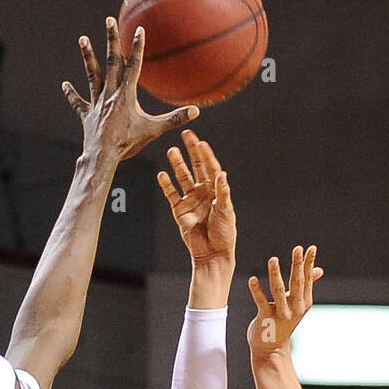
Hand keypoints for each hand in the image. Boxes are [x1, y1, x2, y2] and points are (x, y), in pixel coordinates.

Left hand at [62, 18, 198, 164]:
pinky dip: (71, 94)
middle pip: (111, 62)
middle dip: (111, 40)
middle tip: (109, 20)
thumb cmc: (128, 144)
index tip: (138, 30)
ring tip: (82, 39)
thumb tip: (196, 111)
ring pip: (92, 76)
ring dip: (88, 57)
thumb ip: (174, 119)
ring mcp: (96, 104)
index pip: (133, 66)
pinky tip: (64, 85)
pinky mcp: (87, 115)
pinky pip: (78, 103)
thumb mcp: (154, 130)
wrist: (103, 156)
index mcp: (126, 95)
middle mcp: (109, 94)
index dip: (136, 48)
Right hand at [158, 130, 236, 278]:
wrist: (212, 253)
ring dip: (178, 165)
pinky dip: (166, 185)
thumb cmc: (224, 234)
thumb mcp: (226, 211)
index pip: (211, 167)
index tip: (200, 142)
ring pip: (183, 177)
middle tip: (186, 135)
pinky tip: (162, 174)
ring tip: (172, 151)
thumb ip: (222, 193)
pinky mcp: (180, 210)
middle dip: (192, 151)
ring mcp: (191, 200)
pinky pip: (172, 194)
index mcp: (217, 190)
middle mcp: (204, 192)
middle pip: (197, 167)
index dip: (206, 155)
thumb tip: (222, 174)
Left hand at [247, 245, 322, 368]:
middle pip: (297, 283)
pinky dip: (256, 290)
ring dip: (275, 274)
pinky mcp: (266, 318)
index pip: (307, 279)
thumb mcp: (297, 305)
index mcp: (304, 302)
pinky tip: (252, 279)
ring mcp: (281, 314)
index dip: (309, 263)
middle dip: (297, 265)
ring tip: (273, 259)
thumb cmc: (282, 322)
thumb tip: (320, 270)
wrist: (271, 349)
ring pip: (278, 290)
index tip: (310, 248)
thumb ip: (307, 286)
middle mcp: (295, 307)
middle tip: (297, 248)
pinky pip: (261, 302)